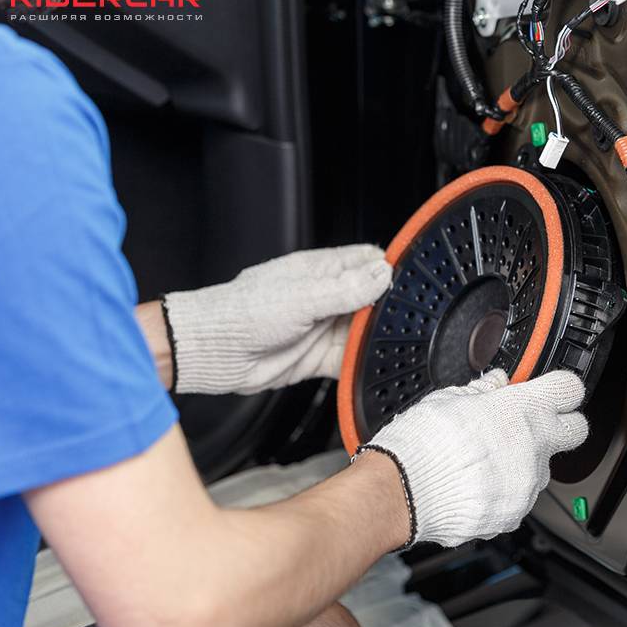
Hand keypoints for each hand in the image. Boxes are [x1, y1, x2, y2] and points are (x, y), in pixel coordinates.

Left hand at [162, 245, 390, 394]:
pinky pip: (350, 360)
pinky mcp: (318, 357)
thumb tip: (383, 272)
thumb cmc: (242, 314)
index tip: (413, 282)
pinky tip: (374, 365)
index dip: (390, 268)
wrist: (213, 353)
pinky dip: (363, 364)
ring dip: (378, 338)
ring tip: (396, 343)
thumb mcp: (302, 297)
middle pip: (372, 298)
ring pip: (365, 331)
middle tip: (409, 319)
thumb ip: (346, 289)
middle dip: (390, 308)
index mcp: (321, 270)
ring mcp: (323, 327)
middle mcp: (325, 297)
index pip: (367, 261)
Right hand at [358, 369, 587, 547]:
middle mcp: (534, 447)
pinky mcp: (514, 514)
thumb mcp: (448, 399)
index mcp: (522, 410)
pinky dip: (504, 491)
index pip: (569, 388)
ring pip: (542, 468)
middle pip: (576, 430)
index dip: (560, 388)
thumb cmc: (419, 444)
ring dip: (524, 462)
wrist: (399, 494)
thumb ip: (483, 391)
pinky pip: (519, 497)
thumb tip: (496, 383)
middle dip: (561, 424)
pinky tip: (475, 484)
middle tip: (532, 423)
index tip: (551, 390)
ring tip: (483, 460)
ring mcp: (527, 485)